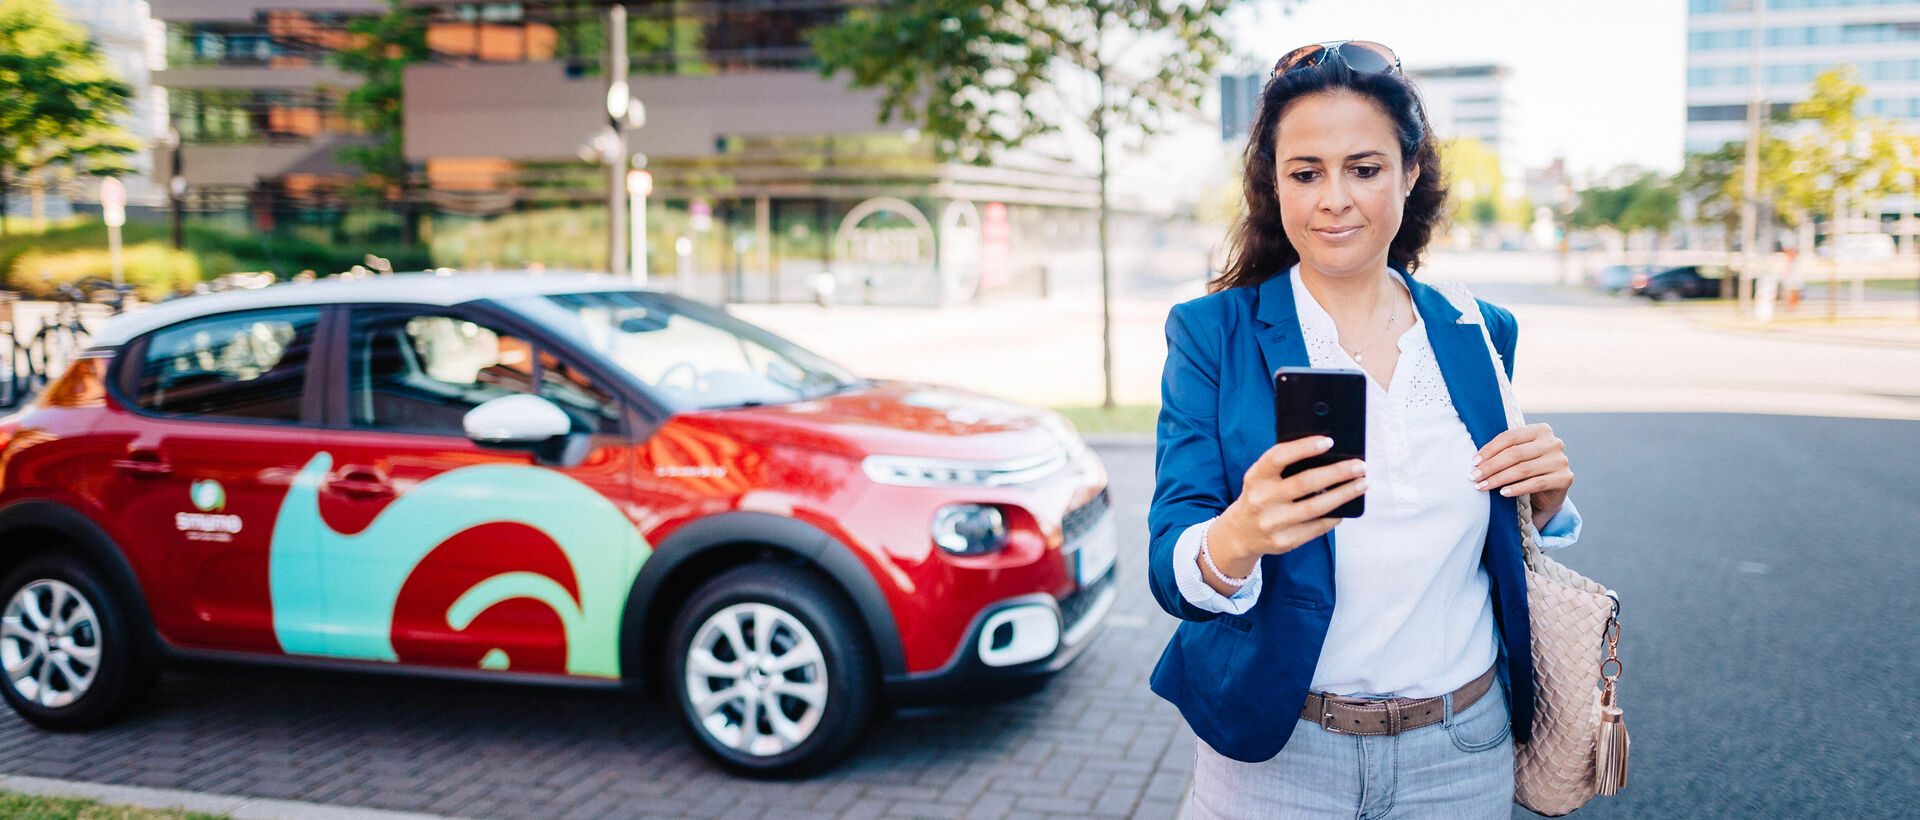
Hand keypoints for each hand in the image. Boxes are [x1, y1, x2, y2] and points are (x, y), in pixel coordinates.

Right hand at [1202, 437, 1368, 594]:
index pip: (1279, 457)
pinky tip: (1345, 508)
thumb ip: (1284, 467)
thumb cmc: (1259, 497)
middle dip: (1337, 472)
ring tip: (1362, 484)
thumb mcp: (1261, 478)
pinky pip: (1317, 527)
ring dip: (1344, 494)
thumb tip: (1327, 455)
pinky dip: (1334, 516)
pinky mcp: (1285, 541)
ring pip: (1316, 507)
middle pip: (1306, 482)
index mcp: (1256, 477)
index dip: (1304, 447)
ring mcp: (1273, 523)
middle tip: (1360, 466)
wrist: (1240, 534)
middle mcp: (1262, 500)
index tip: (1329, 441)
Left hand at [1470, 423, 1573, 530]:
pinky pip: (1536, 484)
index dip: (1489, 450)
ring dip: (1499, 479)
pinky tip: (1502, 493)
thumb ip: (1504, 450)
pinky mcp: (1565, 478)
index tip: (1474, 462)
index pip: (1510, 437)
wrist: (1550, 491)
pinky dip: (1517, 489)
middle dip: (1491, 466)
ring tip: (1482, 486)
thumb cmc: (1528, 469)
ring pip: (1523, 469)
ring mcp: (1561, 460)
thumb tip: (1475, 460)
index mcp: (1541, 430)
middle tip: (1474, 477)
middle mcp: (1553, 442)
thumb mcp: (1517, 455)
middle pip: (1515, 453)